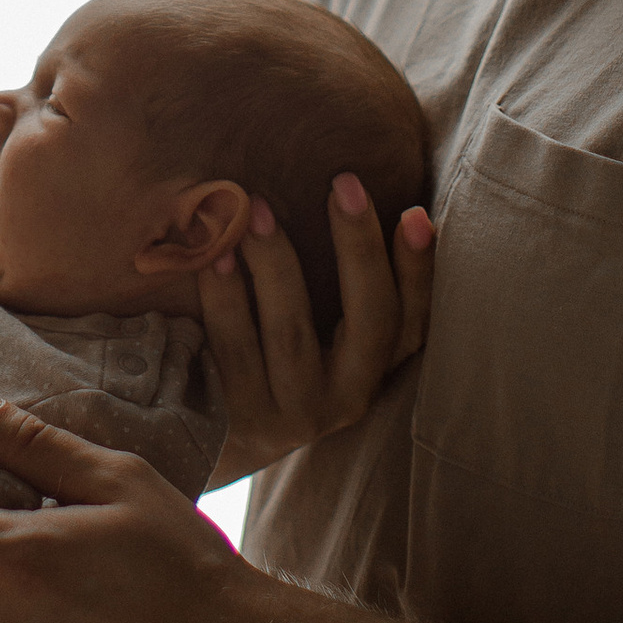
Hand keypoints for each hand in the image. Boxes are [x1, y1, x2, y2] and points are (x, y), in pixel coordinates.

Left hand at [198, 185, 435, 481]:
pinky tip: (214, 255)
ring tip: (257, 207)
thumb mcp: (314, 329)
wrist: (202, 439)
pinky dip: (225, 297)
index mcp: (372, 369)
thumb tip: (347, 188)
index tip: (415, 212)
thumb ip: (337, 281)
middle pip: (369, 319)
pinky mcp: (240, 420)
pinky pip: (233, 348)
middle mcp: (345, 397)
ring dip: (277, 264)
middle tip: (344, 183)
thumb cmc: (264, 355)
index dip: (420, 271)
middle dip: (359, 248)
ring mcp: (292, 413)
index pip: (414, 320)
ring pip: (293, 332)